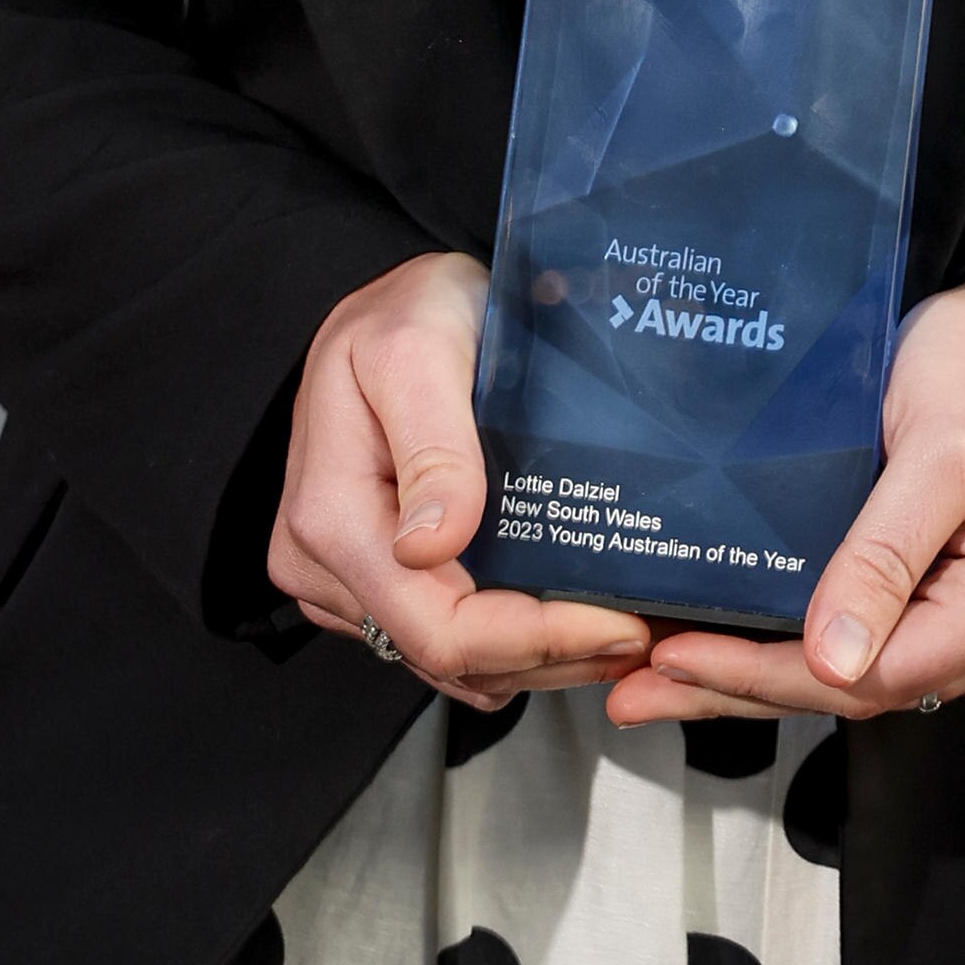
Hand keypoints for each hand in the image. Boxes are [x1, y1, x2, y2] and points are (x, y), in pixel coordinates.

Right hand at [267, 251, 652, 697]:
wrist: (389, 303)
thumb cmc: (405, 309)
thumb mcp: (419, 347)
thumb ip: (432, 444)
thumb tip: (431, 545)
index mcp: (330, 518)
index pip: (439, 629)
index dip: (534, 643)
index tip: (619, 624)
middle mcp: (322, 565)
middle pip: (448, 659)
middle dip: (552, 656)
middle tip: (642, 631)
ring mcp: (341, 579)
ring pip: (449, 662)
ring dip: (538, 658)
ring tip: (619, 627)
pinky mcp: (367, 579)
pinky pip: (442, 636)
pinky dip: (510, 642)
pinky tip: (567, 615)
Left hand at [603, 278, 964, 729]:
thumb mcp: (943, 443)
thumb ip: (890, 549)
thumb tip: (833, 657)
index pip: (870, 676)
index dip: (763, 674)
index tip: (676, 654)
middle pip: (854, 687)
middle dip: (738, 688)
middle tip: (635, 689)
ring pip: (854, 674)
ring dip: (754, 677)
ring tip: (656, 679)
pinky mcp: (955, 605)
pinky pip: (868, 640)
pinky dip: (795, 645)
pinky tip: (728, 647)